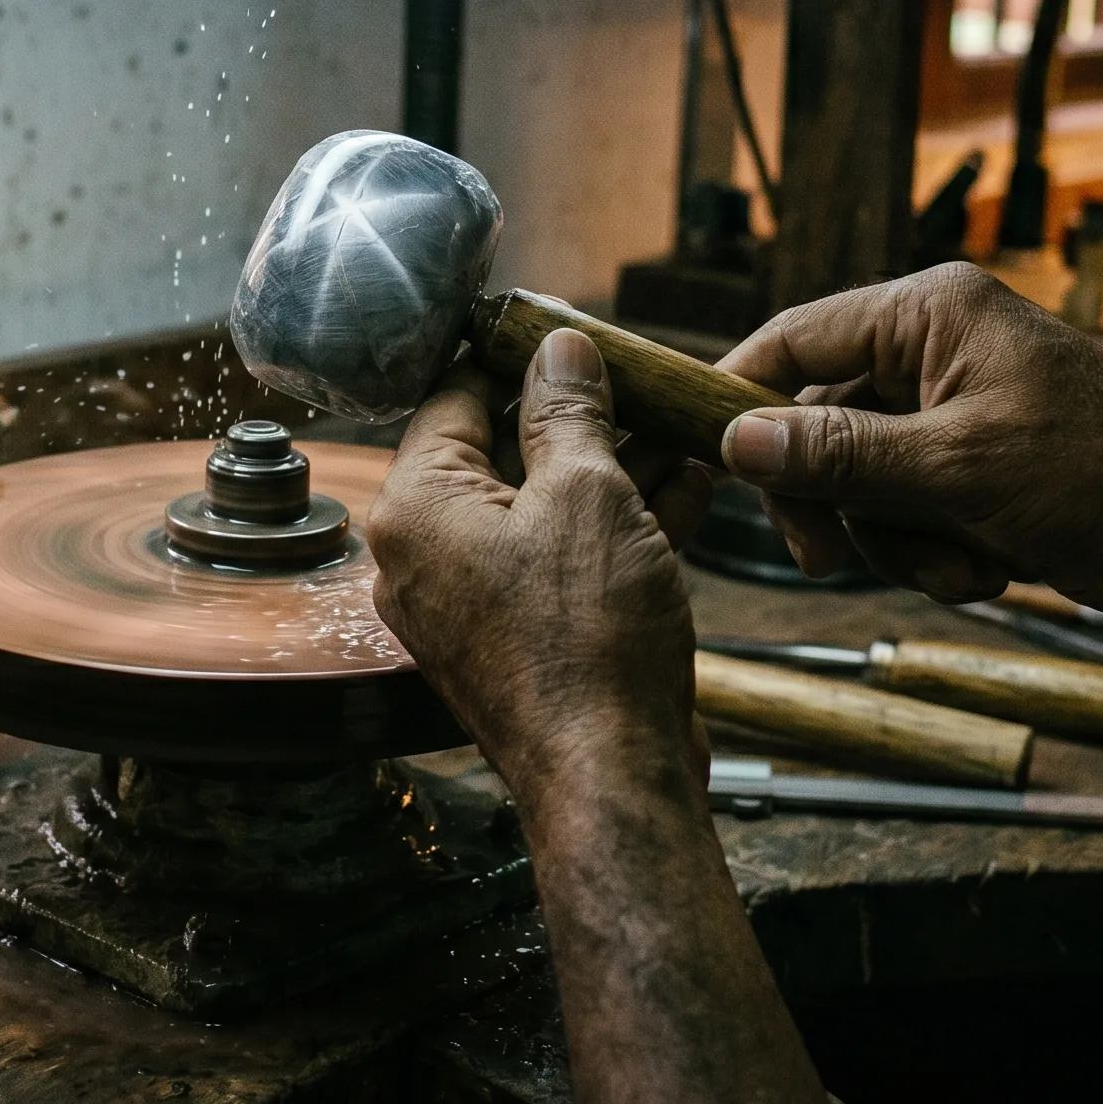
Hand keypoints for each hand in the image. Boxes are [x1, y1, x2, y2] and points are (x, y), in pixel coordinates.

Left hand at [368, 329, 713, 790]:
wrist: (613, 774)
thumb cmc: (588, 642)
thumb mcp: (587, 493)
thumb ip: (569, 413)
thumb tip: (559, 352)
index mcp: (416, 509)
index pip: (452, 396)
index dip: (515, 355)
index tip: (567, 329)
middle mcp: (428, 554)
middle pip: (500, 450)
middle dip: (578, 412)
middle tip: (637, 373)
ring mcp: (476, 600)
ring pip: (544, 505)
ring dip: (613, 463)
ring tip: (676, 419)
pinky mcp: (525, 635)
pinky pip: (565, 556)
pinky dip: (619, 521)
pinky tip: (687, 481)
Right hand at [715, 262, 1102, 614]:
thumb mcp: (956, 464)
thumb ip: (839, 453)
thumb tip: (737, 441)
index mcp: (928, 314)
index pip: (794, 338)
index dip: (739, 395)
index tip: (703, 455)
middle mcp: (932, 353)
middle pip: (816, 425)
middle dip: (833, 501)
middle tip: (824, 557)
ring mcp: (952, 415)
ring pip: (859, 484)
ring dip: (896, 539)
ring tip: (960, 560)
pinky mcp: (971, 472)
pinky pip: (905, 515)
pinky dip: (934, 552)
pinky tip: (988, 564)